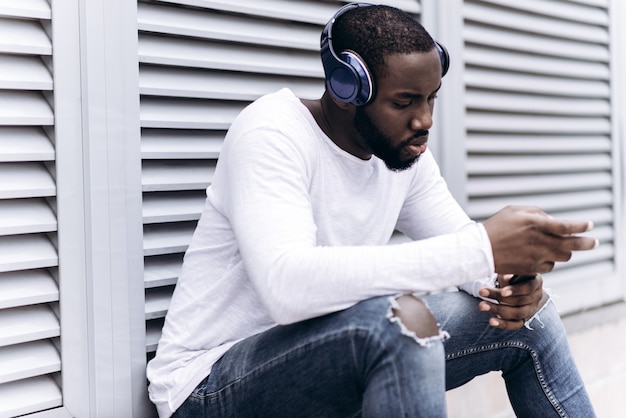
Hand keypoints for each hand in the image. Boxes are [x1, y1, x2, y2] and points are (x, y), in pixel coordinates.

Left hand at [478, 273, 547, 329]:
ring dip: (498, 310)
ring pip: (517, 313)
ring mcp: (531, 309)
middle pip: (519, 300)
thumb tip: (503, 274)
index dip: (515, 289)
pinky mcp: (524, 319)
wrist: (521, 286)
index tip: (502, 289)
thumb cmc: (514, 274)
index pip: (528, 287)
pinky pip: (515, 325)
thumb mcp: (513, 269)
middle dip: (498, 297)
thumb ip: (509, 270)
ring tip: (482, 306)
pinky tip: (491, 321)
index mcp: (536, 282)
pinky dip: (503, 324)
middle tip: (481, 292)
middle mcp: (536, 297)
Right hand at [483, 205, 597, 273]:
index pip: (566, 226)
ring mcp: (536, 256)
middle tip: (594, 242)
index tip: (590, 225)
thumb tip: (553, 220)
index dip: (581, 226)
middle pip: (571, 245)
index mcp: (535, 224)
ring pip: (563, 257)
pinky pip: (550, 266)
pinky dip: (549, 261)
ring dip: (565, 252)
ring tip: (561, 247)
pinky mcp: (531, 268)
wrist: (480, 250)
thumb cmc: (496, 227)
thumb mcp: (514, 210)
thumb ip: (536, 213)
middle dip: (586, 243)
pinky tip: (541, 255)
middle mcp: (539, 241)